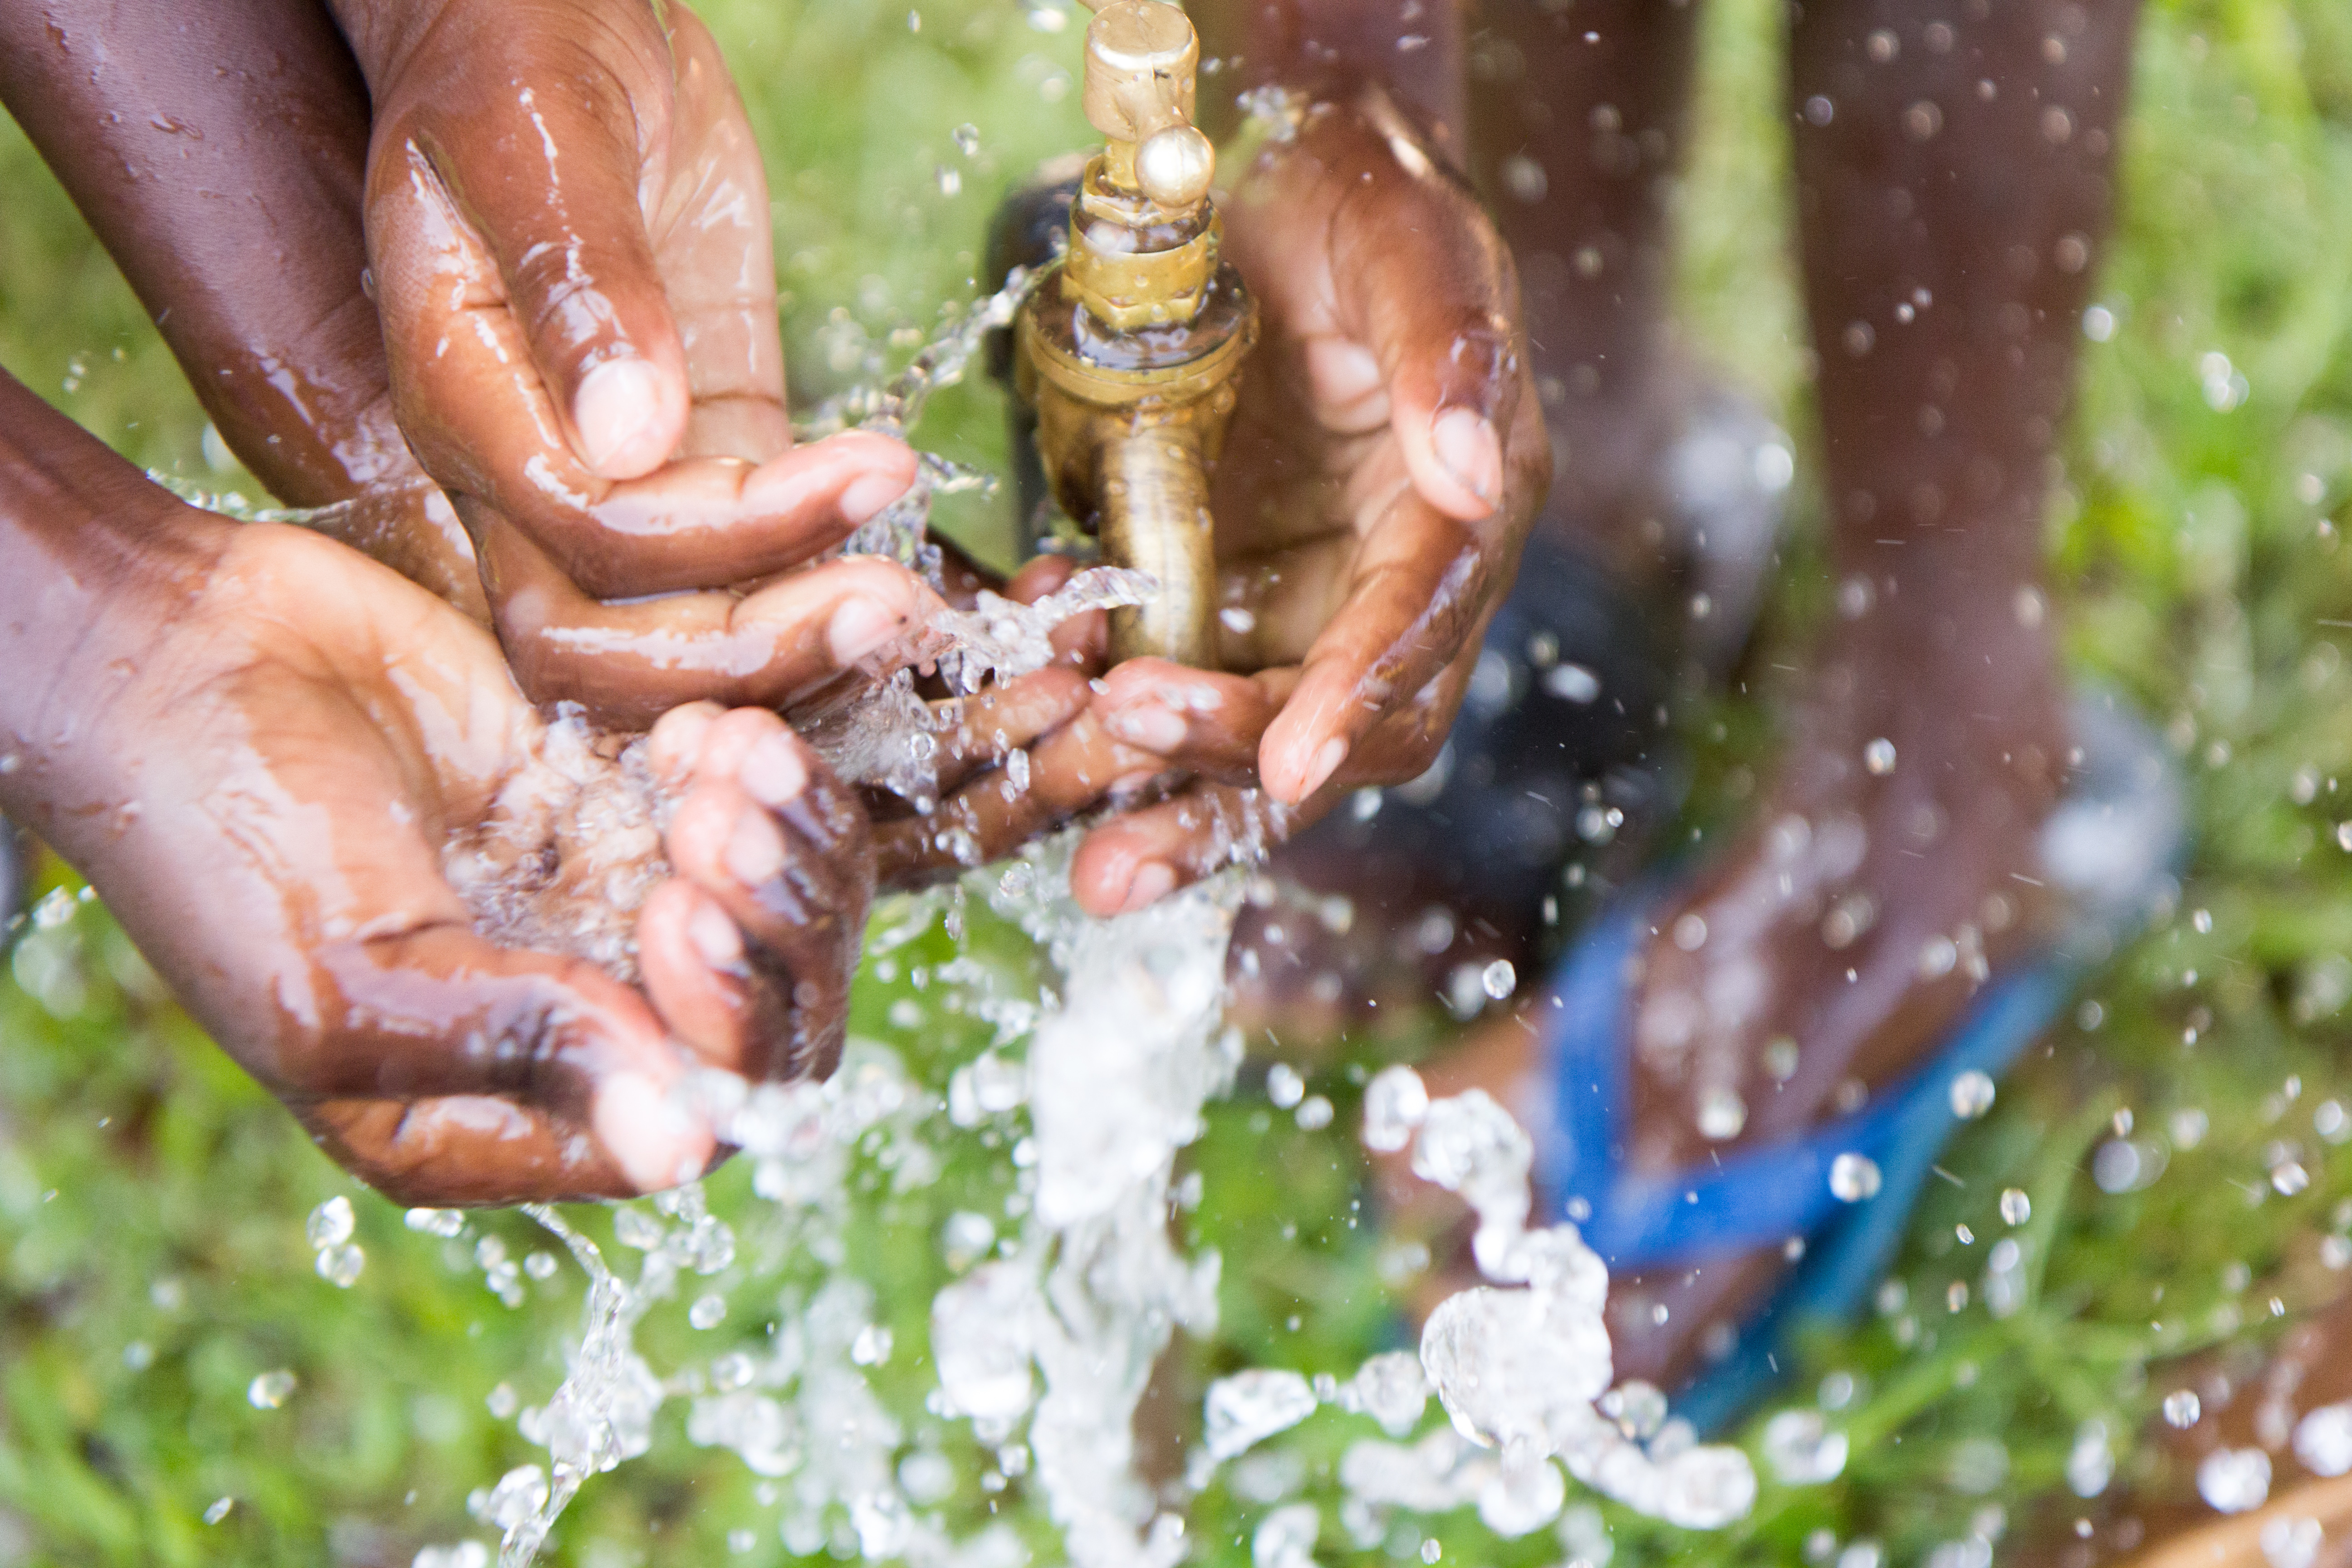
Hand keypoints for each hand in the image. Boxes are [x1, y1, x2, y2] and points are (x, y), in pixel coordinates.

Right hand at [3, 404, 876, 1203]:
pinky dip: (759, 777)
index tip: (680, 911)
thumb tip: (679, 1146)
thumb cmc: (228, 837)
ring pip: (778, 912)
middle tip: (714, 819)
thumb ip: (517, 1047)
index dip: (732, 1029)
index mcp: (491, 1116)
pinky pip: (747, 817)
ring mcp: (601, 909)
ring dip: (787, 841)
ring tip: (726, 763)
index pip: (693, 1120)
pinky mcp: (614, 806)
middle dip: (775, 922)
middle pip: (768, 1017)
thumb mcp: (347, 976)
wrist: (186, 655)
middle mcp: (568, 1026)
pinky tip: (702, 730)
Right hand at [329, 0, 929, 723]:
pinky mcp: (700, 462)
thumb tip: (628, 438)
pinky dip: (814, 600)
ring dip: (791, 655)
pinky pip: (743, 581)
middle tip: (892, 610)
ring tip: (912, 612)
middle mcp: (523, 472)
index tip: (864, 473)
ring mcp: (612, 485)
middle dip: (749, 655)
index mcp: (465, 400)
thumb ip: (577, 281)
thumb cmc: (524, 55)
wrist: (556, 31)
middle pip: (599, 653)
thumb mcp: (541, 139)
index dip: (724, 540)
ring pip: (669, 647)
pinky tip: (905, 574)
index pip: (585, 539)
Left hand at [878, 89, 1547, 907]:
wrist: (1272, 186)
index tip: (1294, 765)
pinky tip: (1035, 722)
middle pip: (1335, 723)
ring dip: (1177, 807)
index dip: (1359, 700)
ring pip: (1254, 737)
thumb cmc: (1358, 200)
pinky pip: (1172, 681)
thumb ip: (1447, 354)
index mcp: (1462, 516)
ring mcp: (1302, 602)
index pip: (1419, 630)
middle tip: (1128, 842)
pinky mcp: (1220, 597)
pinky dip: (1111, 718)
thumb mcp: (1411, 242)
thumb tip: (1476, 477)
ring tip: (1095, 872)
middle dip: (1235, 782)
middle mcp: (1391, 585)